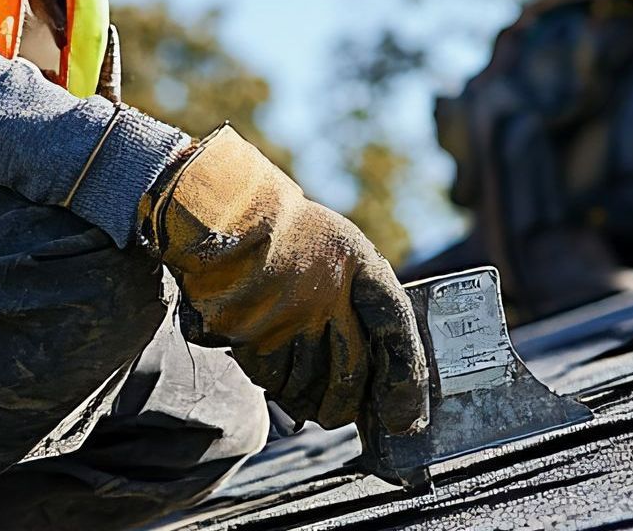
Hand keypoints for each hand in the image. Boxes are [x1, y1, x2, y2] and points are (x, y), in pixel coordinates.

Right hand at [141, 126, 428, 433]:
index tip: (405, 414)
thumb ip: (360, 293)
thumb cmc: (288, 232)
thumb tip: (378, 354)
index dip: (406, 379)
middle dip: (350, 405)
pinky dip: (277, 386)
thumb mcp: (339, 246)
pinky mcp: (254, 335)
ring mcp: (291, 318)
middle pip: (352, 371)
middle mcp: (330, 296)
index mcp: (359, 266)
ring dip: (310, 399)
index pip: (397, 330)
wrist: (226, 216)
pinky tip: (276, 374)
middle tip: (344, 415)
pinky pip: (274, 380)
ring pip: (310, 384)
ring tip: (307, 398)